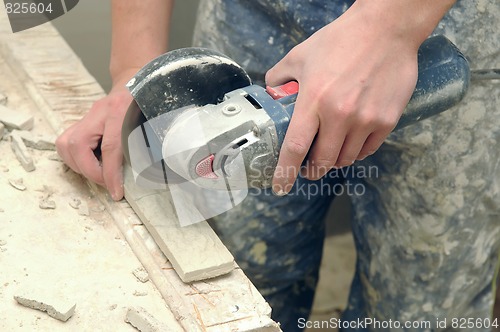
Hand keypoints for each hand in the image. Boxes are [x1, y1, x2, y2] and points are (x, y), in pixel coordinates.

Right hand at [56, 72, 136, 200]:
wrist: (136, 81)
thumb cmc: (147, 104)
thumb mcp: (152, 120)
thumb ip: (147, 142)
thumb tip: (147, 171)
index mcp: (119, 111)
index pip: (110, 148)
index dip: (111, 174)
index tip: (116, 193)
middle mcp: (98, 112)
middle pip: (79, 146)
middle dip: (91, 172)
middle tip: (108, 183)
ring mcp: (87, 115)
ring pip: (66, 145)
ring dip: (80, 167)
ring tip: (99, 175)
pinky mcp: (81, 122)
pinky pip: (66, 143)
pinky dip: (75, 159)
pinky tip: (90, 165)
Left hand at [266, 2, 420, 194]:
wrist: (386, 29)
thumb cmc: (341, 40)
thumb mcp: (300, 54)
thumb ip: (280, 76)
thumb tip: (271, 92)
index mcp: (314, 100)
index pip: (295, 147)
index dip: (285, 172)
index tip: (279, 187)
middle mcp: (339, 115)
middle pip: (322, 162)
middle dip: (311, 171)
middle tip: (307, 168)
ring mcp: (366, 120)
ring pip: (345, 159)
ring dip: (334, 161)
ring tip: (329, 151)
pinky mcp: (387, 121)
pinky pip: (367, 150)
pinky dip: (356, 151)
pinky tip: (351, 141)